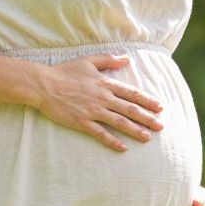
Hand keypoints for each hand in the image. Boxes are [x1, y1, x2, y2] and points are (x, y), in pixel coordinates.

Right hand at [32, 53, 164, 151]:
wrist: (43, 84)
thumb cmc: (65, 72)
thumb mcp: (88, 61)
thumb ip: (108, 59)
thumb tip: (126, 58)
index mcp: (105, 83)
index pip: (132, 93)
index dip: (147, 101)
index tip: (160, 107)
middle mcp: (102, 98)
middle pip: (130, 109)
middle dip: (147, 118)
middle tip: (161, 126)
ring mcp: (93, 111)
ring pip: (119, 122)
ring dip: (135, 130)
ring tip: (148, 138)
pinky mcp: (82, 122)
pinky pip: (101, 133)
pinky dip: (113, 141)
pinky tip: (123, 148)